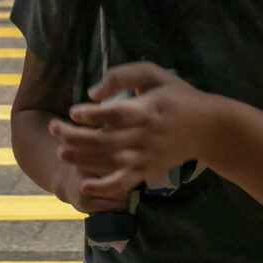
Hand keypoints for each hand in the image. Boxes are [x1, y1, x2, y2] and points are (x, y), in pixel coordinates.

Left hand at [49, 62, 220, 210]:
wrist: (208, 129)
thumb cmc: (178, 96)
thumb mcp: (155, 74)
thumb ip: (123, 76)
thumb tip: (93, 93)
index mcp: (148, 110)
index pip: (116, 115)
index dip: (93, 115)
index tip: (74, 111)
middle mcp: (145, 136)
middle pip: (105, 140)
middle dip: (75, 136)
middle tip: (53, 128)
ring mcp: (145, 156)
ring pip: (108, 161)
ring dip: (82, 159)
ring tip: (60, 152)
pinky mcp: (146, 170)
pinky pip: (123, 182)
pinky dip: (103, 187)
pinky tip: (85, 185)